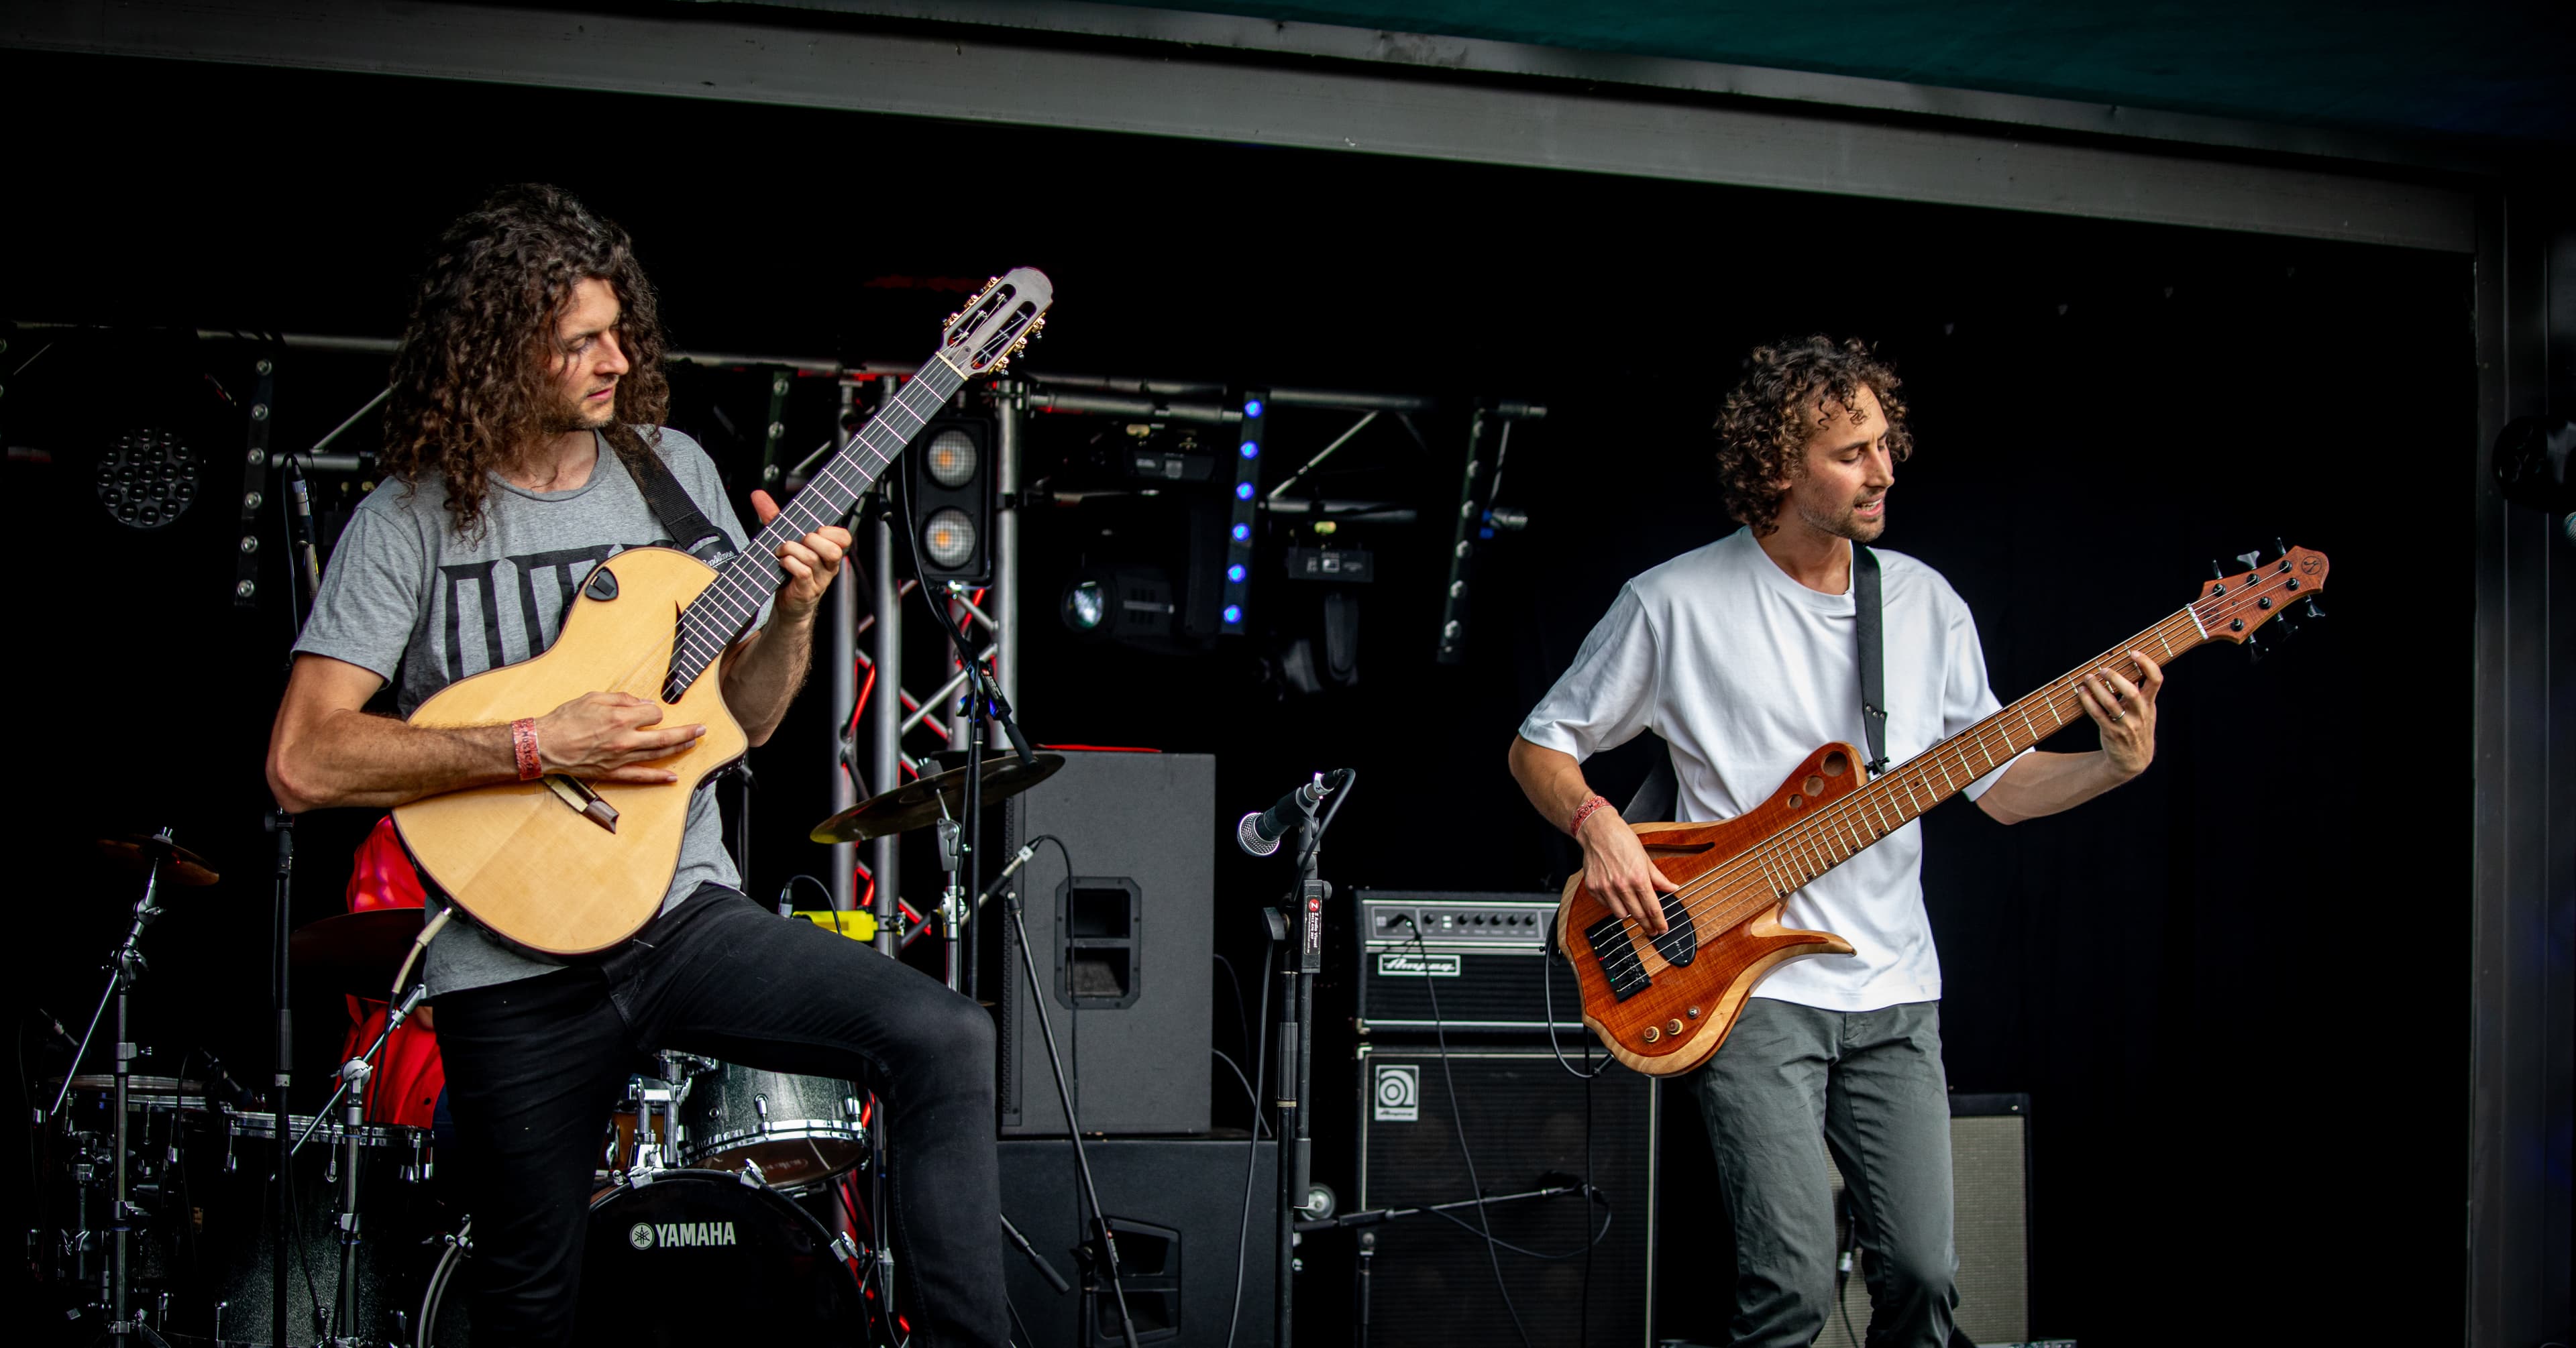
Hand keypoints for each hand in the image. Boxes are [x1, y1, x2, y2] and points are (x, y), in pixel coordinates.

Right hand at [534, 691, 704, 782]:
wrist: (544, 745)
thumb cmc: (565, 719)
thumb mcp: (593, 697)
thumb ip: (622, 699)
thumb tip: (643, 703)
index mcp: (620, 717)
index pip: (653, 713)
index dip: (654, 711)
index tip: (648, 712)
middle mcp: (625, 739)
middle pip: (665, 735)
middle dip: (687, 731)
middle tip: (702, 729)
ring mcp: (621, 758)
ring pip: (658, 754)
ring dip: (679, 748)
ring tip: (693, 743)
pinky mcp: (613, 772)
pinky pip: (640, 777)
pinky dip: (658, 778)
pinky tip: (672, 777)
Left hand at [749, 489, 851, 620]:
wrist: (787, 604)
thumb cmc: (788, 570)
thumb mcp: (784, 540)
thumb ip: (774, 518)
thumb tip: (759, 496)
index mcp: (828, 553)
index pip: (844, 538)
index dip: (831, 531)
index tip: (815, 530)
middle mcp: (828, 567)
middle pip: (834, 550)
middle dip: (811, 540)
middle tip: (797, 541)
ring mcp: (819, 581)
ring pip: (813, 558)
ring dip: (793, 550)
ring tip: (783, 551)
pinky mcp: (806, 591)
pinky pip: (803, 573)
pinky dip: (790, 563)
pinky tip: (782, 563)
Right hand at [1578, 806, 1679, 935]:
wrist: (1598, 831)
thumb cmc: (1623, 841)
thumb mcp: (1645, 858)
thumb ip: (1659, 878)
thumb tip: (1672, 888)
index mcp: (1638, 878)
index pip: (1652, 908)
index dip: (1659, 922)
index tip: (1662, 929)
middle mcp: (1621, 885)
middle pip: (1638, 915)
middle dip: (1647, 925)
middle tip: (1652, 930)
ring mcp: (1605, 888)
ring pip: (1621, 914)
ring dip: (1629, 914)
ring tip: (1633, 907)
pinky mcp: (1593, 888)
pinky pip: (1606, 906)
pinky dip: (1613, 904)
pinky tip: (1617, 896)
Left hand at [2074, 648, 2162, 777]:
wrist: (2133, 759)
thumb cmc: (2138, 727)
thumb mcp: (2145, 710)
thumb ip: (2140, 691)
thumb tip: (2130, 669)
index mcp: (2149, 704)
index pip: (2156, 680)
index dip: (2147, 664)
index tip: (2133, 652)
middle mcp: (2140, 713)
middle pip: (2131, 692)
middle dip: (2116, 678)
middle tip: (2104, 669)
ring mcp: (2126, 724)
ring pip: (2110, 703)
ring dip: (2097, 688)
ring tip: (2088, 678)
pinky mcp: (2111, 732)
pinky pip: (2098, 714)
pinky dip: (2088, 701)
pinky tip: (2081, 692)